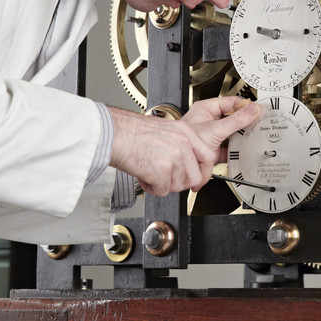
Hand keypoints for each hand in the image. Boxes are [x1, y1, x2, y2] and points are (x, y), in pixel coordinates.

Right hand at [107, 97, 259, 196]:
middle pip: (195, 177)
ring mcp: (173, 157)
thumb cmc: (131, 131)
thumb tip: (187, 162)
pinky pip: (163, 191)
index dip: (204, 172)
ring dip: (164, 184)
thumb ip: (180, 144)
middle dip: (180, 182)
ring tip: (151, 172)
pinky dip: (152, 188)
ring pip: (178, 186)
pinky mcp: (162, 171)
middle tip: (166, 177)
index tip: (199, 180)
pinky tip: (144, 176)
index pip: (208, 156)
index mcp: (185, 132)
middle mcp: (182, 143)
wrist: (112, 133)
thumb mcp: (164, 130)